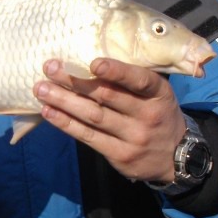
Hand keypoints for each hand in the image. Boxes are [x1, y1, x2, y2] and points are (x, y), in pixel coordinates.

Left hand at [34, 58, 185, 183]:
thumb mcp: (157, 94)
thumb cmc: (157, 114)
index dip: (117, 71)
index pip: (139, 80)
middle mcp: (148, 115)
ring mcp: (134, 137)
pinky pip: (88, 137)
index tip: (93, 62)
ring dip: (64, 101)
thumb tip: (89, 60)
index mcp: (158, 93)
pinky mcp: (120, 155)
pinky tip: (49, 112)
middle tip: (50, 67)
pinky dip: (66, 123)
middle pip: (107, 96)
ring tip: (40, 89)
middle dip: (76, 80)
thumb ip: (133, 80)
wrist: (176, 157)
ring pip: (93, 116)